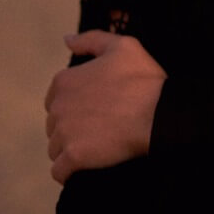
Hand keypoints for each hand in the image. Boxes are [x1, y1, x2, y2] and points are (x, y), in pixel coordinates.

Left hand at [44, 30, 165, 183]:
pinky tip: (84, 171)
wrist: (159, 113)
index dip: (75, 108)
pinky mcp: (73, 157)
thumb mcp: (122, 46)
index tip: (95, 113)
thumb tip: (67, 40)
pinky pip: (60, 172)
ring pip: (56, 149)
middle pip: (54, 126)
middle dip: (71, 131)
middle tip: (98, 133)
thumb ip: (91, 40)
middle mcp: (58, 107)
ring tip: (95, 152)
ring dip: (70, 152)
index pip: (56, 101)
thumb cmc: (144, 79)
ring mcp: (64, 133)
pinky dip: (69, 173)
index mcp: (64, 81)